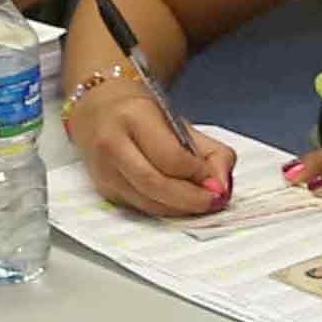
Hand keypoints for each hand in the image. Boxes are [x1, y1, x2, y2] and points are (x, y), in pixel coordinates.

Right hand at [69, 74, 234, 217]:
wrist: (99, 111)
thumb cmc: (142, 114)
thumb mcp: (182, 123)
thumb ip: (212, 153)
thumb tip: (222, 187)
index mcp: (134, 117)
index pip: (169, 156)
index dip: (197, 173)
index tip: (216, 180)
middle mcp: (113, 144)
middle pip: (154, 184)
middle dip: (190, 199)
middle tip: (214, 201)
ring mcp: (104, 171)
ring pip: (147, 202)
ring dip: (180, 209)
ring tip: (202, 203)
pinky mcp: (104, 190)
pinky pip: (140, 208)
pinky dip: (166, 210)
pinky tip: (180, 204)